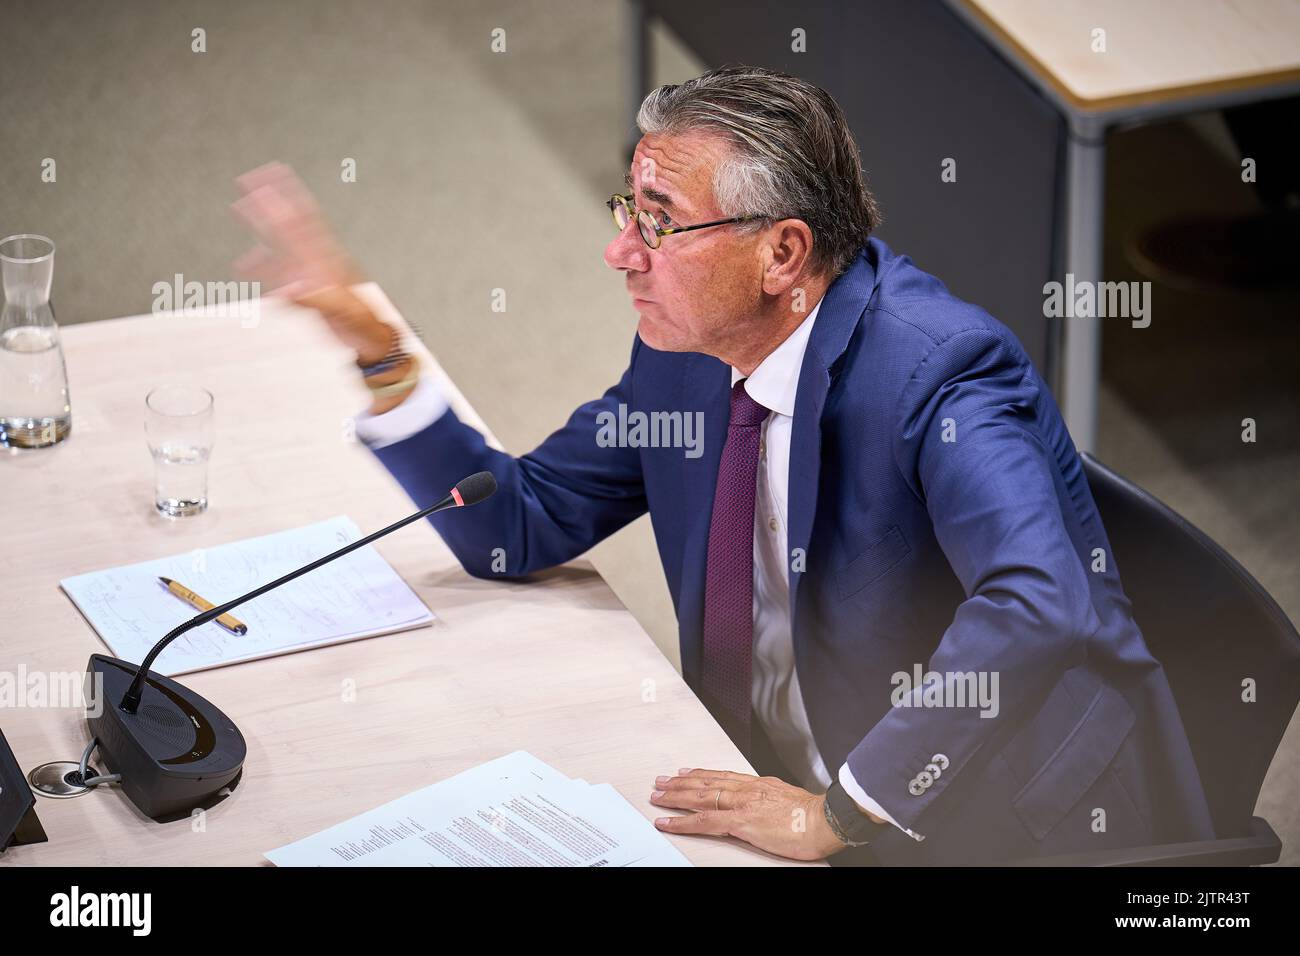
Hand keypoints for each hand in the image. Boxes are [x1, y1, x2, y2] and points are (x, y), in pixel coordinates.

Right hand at [230, 162, 389, 361]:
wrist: (371, 342)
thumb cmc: (364, 326)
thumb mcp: (345, 313)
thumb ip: (318, 300)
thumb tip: (290, 289)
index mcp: (328, 261)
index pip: (304, 221)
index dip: (289, 195)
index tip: (273, 173)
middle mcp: (317, 262)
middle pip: (291, 224)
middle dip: (271, 200)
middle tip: (251, 178)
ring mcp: (311, 274)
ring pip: (282, 243)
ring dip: (262, 225)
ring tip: (242, 207)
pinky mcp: (307, 290)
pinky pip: (278, 272)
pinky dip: (261, 264)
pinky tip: (247, 261)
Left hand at [650, 768, 848, 860]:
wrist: (826, 819)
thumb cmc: (814, 815)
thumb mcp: (788, 799)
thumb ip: (771, 801)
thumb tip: (765, 806)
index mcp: (759, 784)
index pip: (722, 776)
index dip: (701, 774)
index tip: (686, 773)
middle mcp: (747, 789)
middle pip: (706, 783)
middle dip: (681, 783)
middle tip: (661, 781)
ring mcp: (742, 804)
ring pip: (700, 797)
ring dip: (675, 796)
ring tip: (657, 796)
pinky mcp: (741, 822)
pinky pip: (704, 821)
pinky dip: (682, 821)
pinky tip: (668, 821)